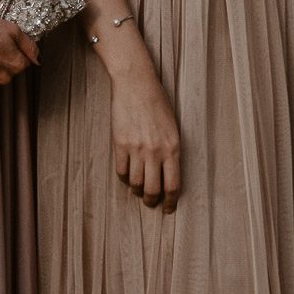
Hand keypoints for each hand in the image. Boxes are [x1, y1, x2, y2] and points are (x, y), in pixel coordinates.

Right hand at [111, 67, 182, 211]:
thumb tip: (167, 174)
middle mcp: (156, 151)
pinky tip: (127, 175)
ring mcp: (137, 149)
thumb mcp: (173, 128)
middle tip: (151, 203)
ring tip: (139, 189)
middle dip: (152, 201)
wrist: (137, 84)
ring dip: (137, 190)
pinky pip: (121, 171)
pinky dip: (124, 178)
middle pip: (153, 190)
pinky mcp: (120, 144)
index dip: (170, 201)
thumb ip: (171, 151)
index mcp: (173, 148)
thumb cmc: (158, 104)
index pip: (173, 185)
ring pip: (135, 184)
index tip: (168, 208)